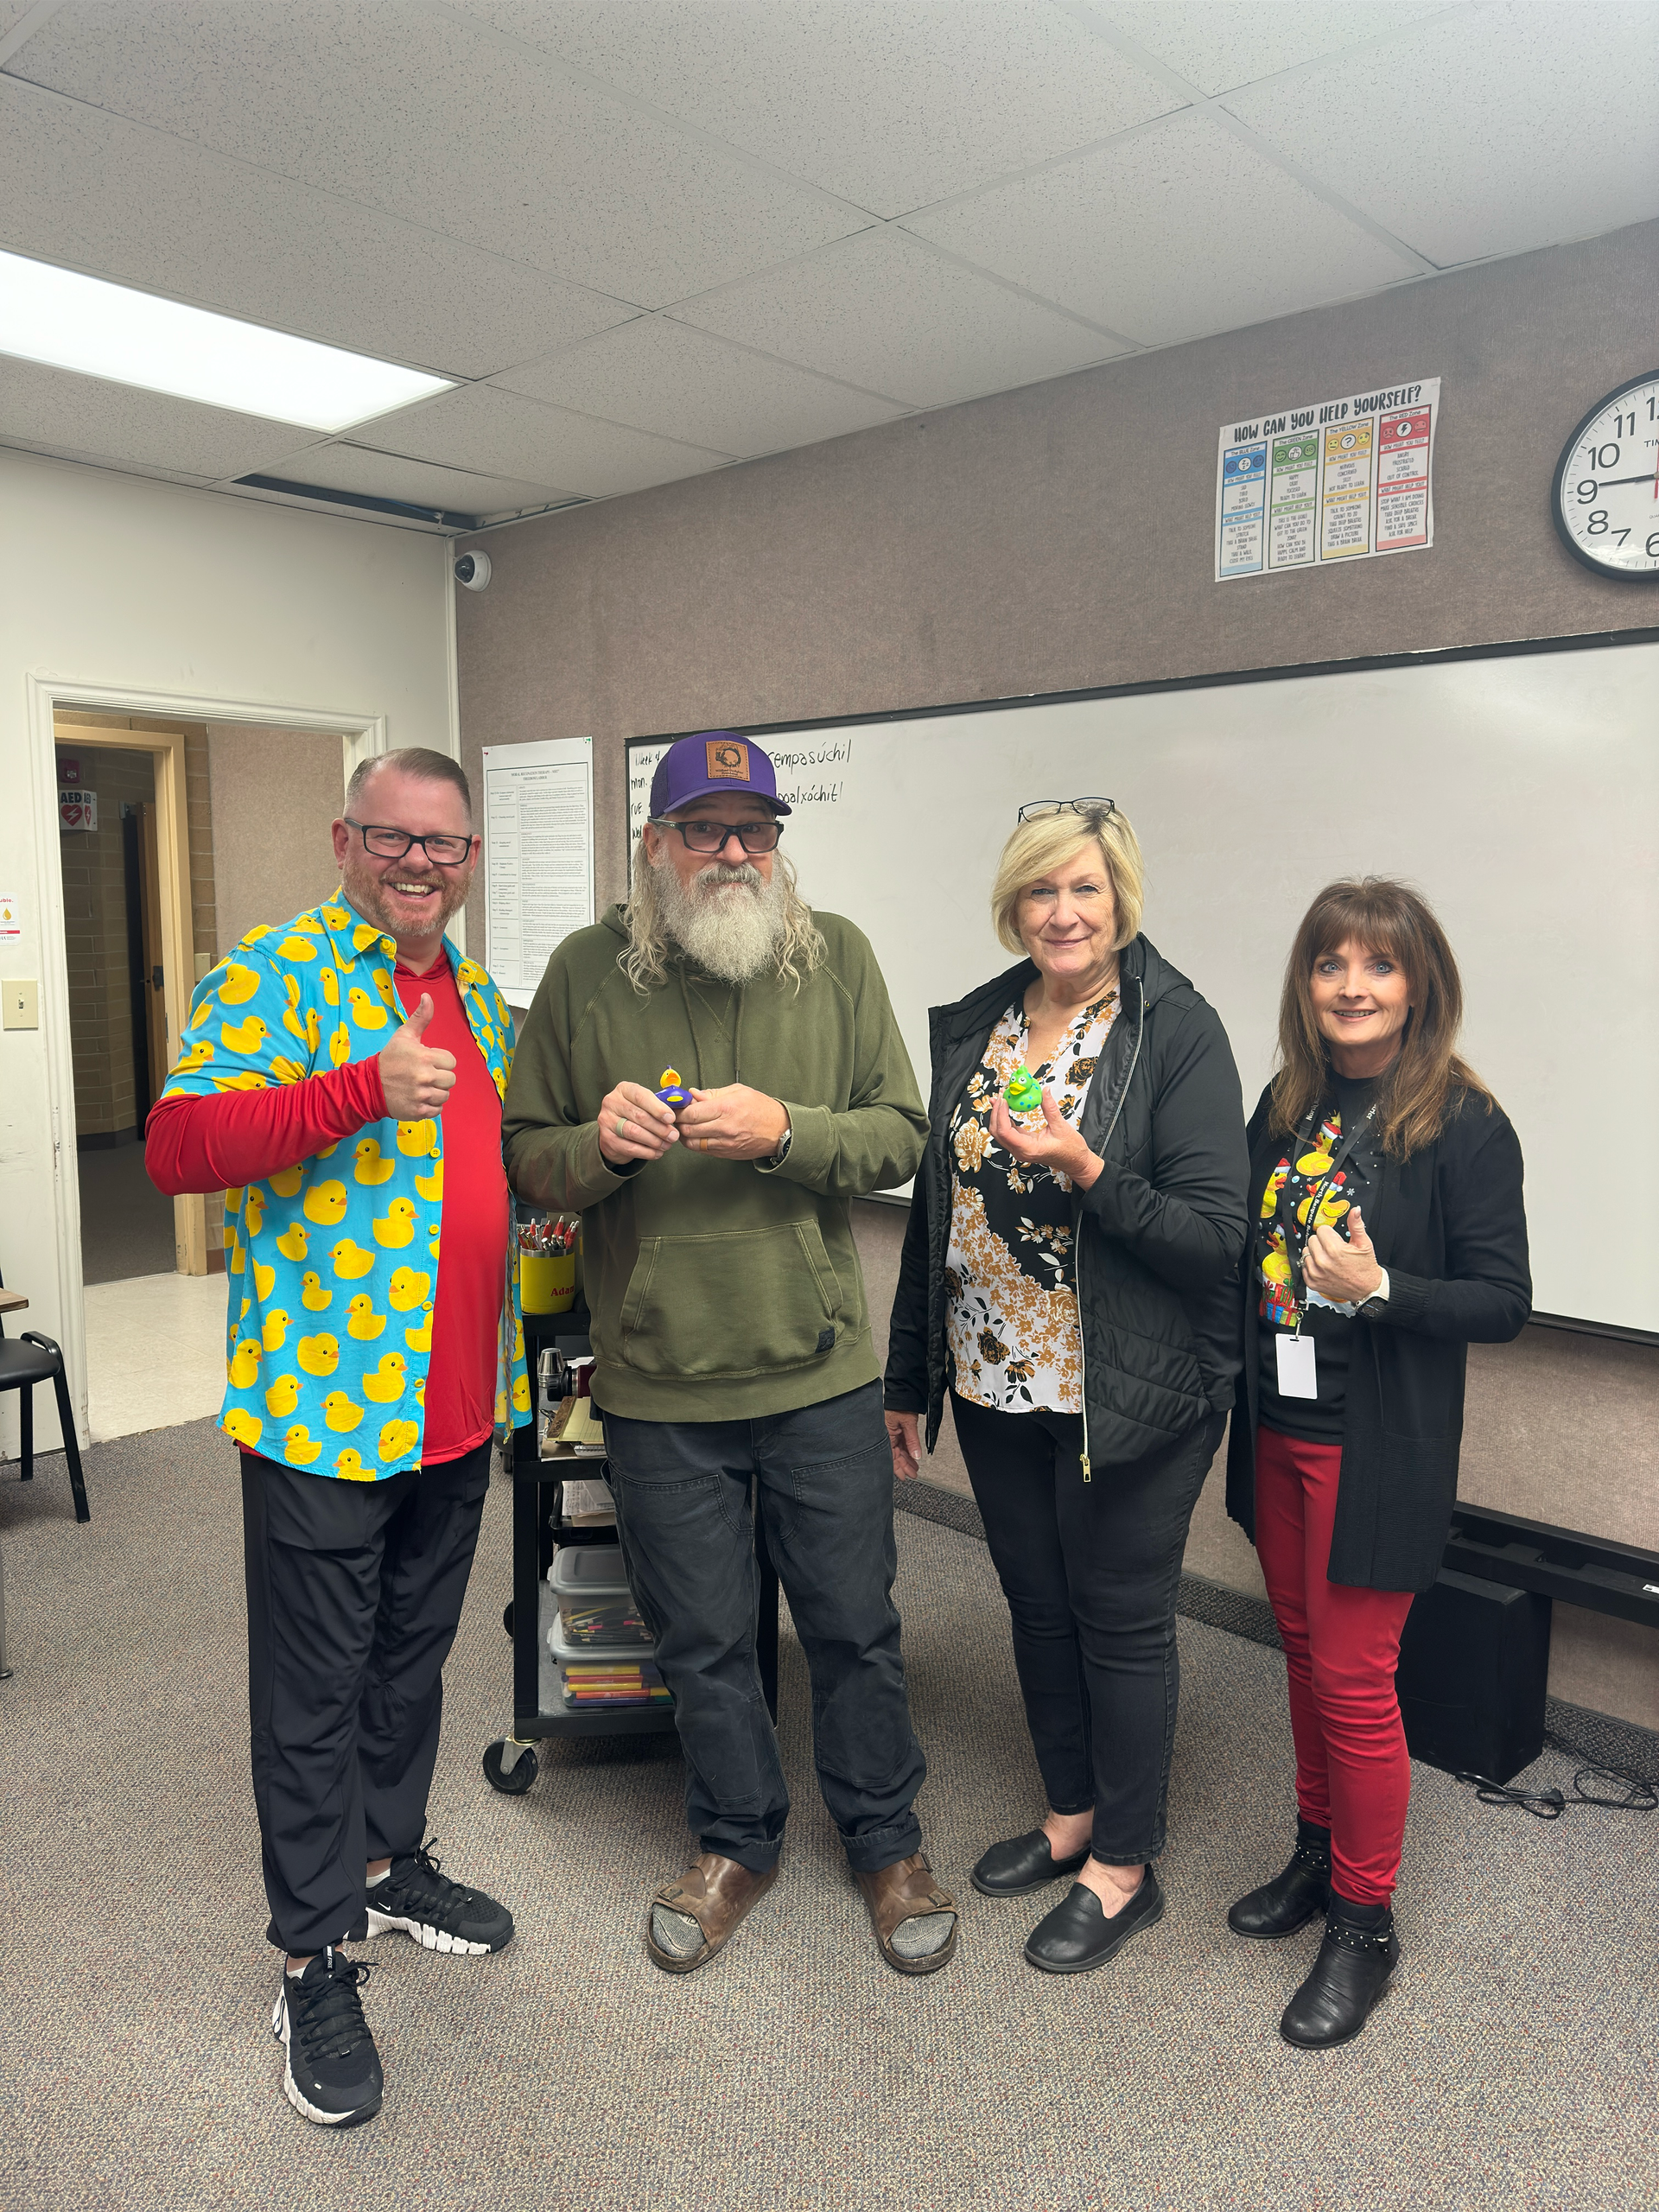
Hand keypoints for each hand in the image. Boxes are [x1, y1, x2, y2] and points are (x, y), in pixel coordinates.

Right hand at [378, 995, 456, 1118]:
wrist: (369, 1085)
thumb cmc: (390, 1059)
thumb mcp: (404, 1036)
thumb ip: (420, 1017)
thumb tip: (427, 997)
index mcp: (425, 1057)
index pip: (451, 1062)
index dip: (440, 1061)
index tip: (427, 1062)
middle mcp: (425, 1077)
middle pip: (450, 1080)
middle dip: (439, 1077)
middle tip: (423, 1075)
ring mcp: (421, 1096)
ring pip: (445, 1095)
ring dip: (436, 1092)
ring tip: (420, 1086)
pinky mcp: (418, 1111)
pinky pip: (437, 1110)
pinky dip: (430, 1106)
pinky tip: (418, 1098)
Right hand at [597, 1080, 680, 1166]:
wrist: (614, 1130)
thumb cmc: (634, 1113)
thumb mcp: (645, 1103)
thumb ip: (660, 1103)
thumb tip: (681, 1105)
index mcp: (624, 1089)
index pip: (641, 1096)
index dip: (658, 1108)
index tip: (671, 1118)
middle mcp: (612, 1103)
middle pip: (639, 1116)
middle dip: (660, 1128)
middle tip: (673, 1135)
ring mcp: (607, 1121)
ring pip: (634, 1132)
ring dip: (655, 1141)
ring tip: (667, 1144)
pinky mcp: (607, 1139)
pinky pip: (630, 1148)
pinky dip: (647, 1152)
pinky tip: (657, 1152)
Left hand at [675, 1085, 788, 1161]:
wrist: (779, 1131)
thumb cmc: (761, 1109)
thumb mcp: (738, 1091)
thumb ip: (713, 1093)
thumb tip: (693, 1094)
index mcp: (726, 1109)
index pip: (691, 1113)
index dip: (679, 1111)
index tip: (676, 1107)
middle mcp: (724, 1128)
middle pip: (688, 1129)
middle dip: (678, 1122)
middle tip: (677, 1116)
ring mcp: (725, 1144)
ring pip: (692, 1143)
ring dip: (685, 1134)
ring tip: (686, 1125)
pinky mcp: (726, 1154)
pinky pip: (702, 1150)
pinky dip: (695, 1143)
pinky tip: (697, 1134)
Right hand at [886, 1410, 920, 1481]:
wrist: (903, 1391)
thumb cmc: (900, 1404)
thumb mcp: (908, 1423)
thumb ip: (912, 1441)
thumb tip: (916, 1456)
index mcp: (884, 1435)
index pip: (890, 1457)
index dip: (897, 1468)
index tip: (904, 1476)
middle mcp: (886, 1436)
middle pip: (894, 1456)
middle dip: (904, 1466)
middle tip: (913, 1474)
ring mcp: (892, 1433)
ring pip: (899, 1451)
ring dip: (907, 1460)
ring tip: (915, 1468)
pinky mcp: (896, 1430)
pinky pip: (901, 1444)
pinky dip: (907, 1451)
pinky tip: (913, 1457)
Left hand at [988, 1091, 1102, 1188]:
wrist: (1076, 1162)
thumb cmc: (1071, 1151)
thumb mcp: (1061, 1126)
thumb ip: (1050, 1108)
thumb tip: (1044, 1091)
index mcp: (1029, 1149)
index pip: (1005, 1132)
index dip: (1001, 1114)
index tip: (1004, 1099)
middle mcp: (1020, 1151)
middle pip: (997, 1132)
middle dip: (996, 1112)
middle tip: (1001, 1095)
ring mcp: (1020, 1149)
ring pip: (1000, 1133)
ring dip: (998, 1115)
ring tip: (1001, 1098)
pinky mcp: (1022, 1145)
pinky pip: (1008, 1132)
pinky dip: (1004, 1119)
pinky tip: (1006, 1108)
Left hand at [1303, 1203, 1383, 1303]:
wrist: (1366, 1289)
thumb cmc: (1365, 1268)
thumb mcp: (1364, 1244)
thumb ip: (1356, 1225)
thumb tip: (1355, 1210)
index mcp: (1335, 1249)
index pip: (1321, 1230)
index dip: (1330, 1233)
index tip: (1335, 1239)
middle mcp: (1323, 1261)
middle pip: (1312, 1240)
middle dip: (1322, 1242)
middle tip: (1333, 1249)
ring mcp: (1316, 1273)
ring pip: (1306, 1252)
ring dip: (1315, 1253)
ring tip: (1328, 1258)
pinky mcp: (1312, 1282)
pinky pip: (1303, 1266)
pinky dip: (1311, 1266)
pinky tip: (1323, 1267)